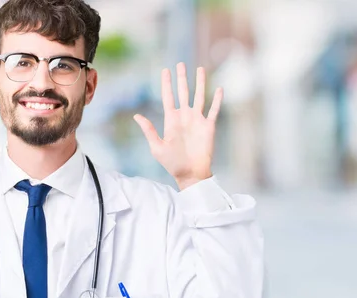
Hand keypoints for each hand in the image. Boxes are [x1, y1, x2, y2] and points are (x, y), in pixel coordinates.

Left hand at [134, 62, 222, 189]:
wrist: (190, 174)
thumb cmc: (172, 163)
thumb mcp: (157, 147)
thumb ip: (149, 130)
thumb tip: (137, 116)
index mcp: (171, 120)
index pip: (168, 97)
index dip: (166, 84)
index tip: (165, 71)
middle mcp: (184, 117)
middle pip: (183, 93)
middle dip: (181, 78)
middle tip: (180, 64)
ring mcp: (197, 120)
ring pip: (199, 97)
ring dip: (200, 83)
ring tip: (200, 69)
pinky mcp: (209, 127)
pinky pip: (214, 110)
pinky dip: (217, 100)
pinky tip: (220, 89)